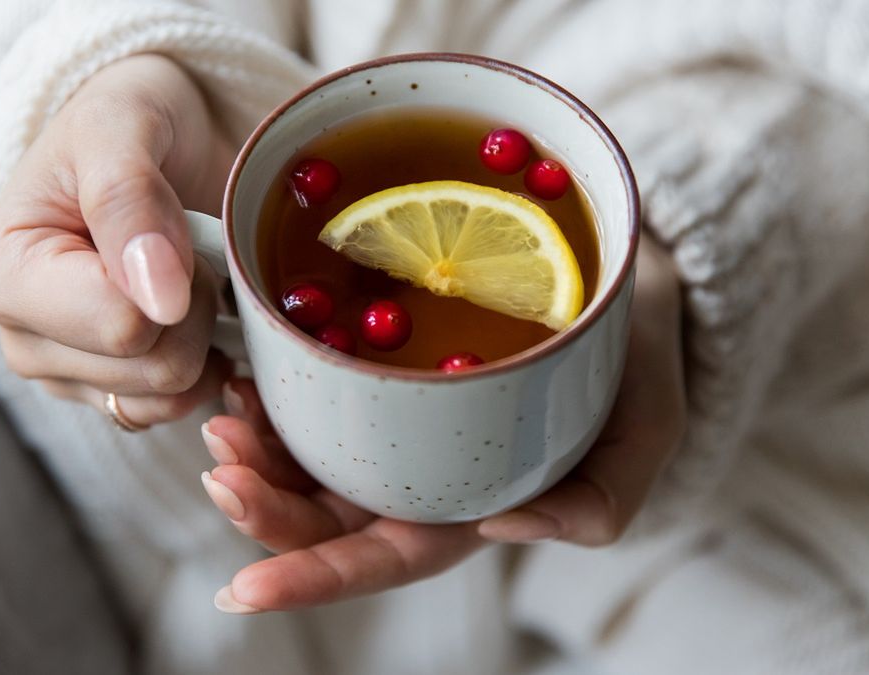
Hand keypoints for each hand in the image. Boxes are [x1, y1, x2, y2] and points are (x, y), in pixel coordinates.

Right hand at [0, 55, 234, 425]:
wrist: (150, 138)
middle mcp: (26, 343)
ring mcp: (69, 378)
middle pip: (155, 368)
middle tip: (182, 247)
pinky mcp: (113, 396)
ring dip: (203, 330)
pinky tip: (200, 316)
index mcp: (7, 279)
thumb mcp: (120, 128)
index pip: (121, 327)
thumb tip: (159, 303)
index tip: (168, 227)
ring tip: (182, 274)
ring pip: (174, 392)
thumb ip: (129, 201)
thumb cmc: (123, 122)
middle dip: (193, 305)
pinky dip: (209, 364)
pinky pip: (180, 408)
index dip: (176, 279)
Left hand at [200, 237, 685, 612]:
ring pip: (306, 455)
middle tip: (221, 469)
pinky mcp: (379, 363)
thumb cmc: (634, 363)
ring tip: (221, 417)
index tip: (239, 590)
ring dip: (252, 450)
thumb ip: (600, 501)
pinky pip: (313, 389)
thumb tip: (500, 527)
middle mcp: (420, 473)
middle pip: (324, 513)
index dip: (314, 580)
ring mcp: (394, 419)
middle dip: (262, 507)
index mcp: (471, 506)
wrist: (619, 277)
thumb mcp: (647, 432)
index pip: (385, 559)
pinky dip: (272, 390)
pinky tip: (245, 371)